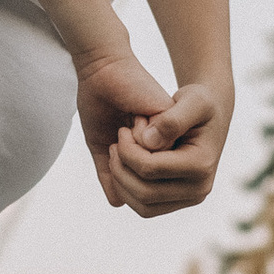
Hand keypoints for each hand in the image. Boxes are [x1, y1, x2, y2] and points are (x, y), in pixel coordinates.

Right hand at [71, 44, 175, 207]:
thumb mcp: (102, 145)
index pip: (139, 191)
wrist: (104, 71)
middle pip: (146, 187)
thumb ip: (110, 173)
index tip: (115, 145)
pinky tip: (136, 116)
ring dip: (130, 153)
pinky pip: (154, 150)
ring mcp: (172, 137)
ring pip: (151, 170)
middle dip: (124, 168)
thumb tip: (119, 202)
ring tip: (126, 128)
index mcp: (152, 154)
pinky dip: (136, 138)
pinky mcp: (173, 123)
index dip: (119, 175)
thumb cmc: (100, 104)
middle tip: (120, 137)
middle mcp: (167, 148)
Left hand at [106, 79, 229, 220]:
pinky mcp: (178, 203)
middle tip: (113, 146)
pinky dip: (128, 192)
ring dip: (121, 184)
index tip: (121, 131)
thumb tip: (148, 141)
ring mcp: (189, 199)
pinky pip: (145, 208)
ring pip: (143, 206)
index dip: (128, 151)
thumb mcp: (192, 100)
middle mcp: (199, 189)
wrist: (210, 116)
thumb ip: (171, 119)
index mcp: (201, 165)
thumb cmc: (200, 103)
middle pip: (145, 192)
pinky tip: (123, 167)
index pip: (150, 168)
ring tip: (116, 157)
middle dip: (121, 169)